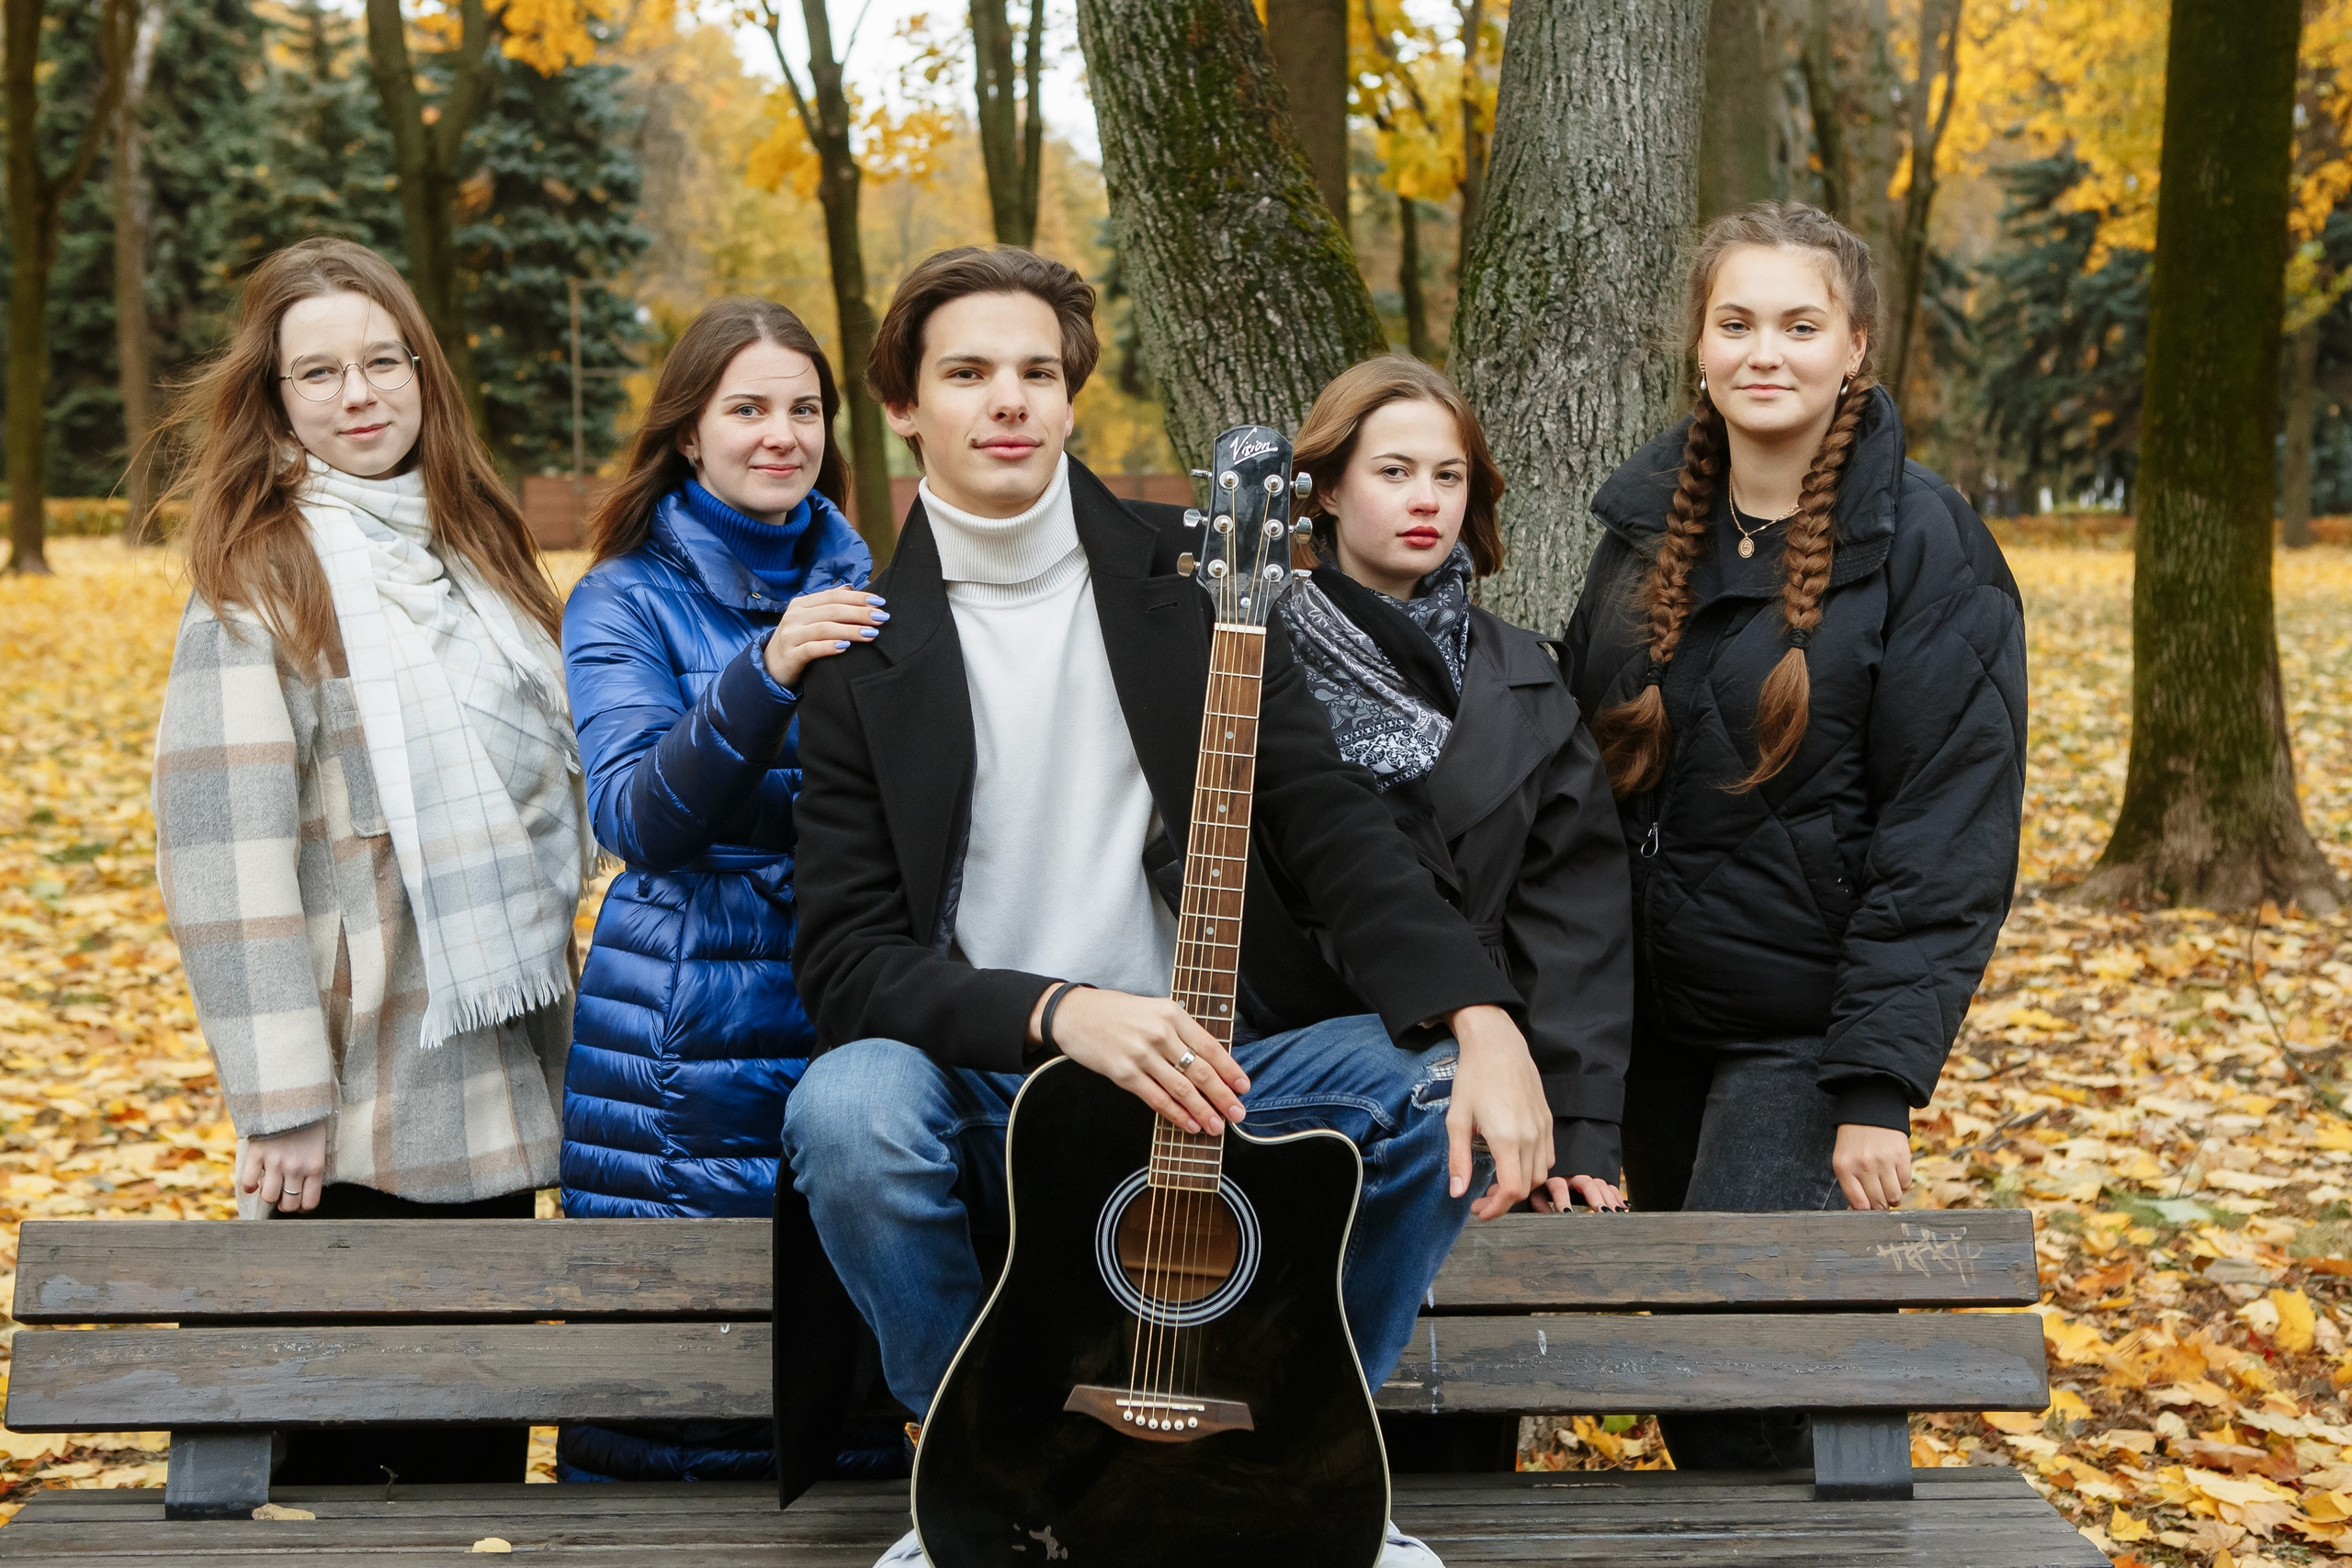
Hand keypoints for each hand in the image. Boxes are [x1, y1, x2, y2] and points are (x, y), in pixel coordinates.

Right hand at [240, 1121, 327, 1213]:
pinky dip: (249, 1186)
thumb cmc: (308, 1123)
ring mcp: (275, 1162)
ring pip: (268, 1197)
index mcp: (315, 1167)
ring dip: (267, 1194)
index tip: (297, 1200)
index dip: (301, 1206)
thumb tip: (301, 1190)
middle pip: (287, 1204)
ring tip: (269, 1184)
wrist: (291, 1098)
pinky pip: (248, 1183)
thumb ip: (311, 1168)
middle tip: (281, 1193)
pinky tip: (254, 1181)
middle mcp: (296, 1168)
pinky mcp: (257, 1154)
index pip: (309, 1203)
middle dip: (283, 1203)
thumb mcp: (318, 1146)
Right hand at [763, 587, 886, 689]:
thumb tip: (851, 587)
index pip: (833, 596)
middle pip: (832, 610)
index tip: (880, 602)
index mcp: (802, 604)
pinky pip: (812, 649)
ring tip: (871, 633)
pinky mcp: (790, 655)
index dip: (858, 598)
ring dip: (850, 630)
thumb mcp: (809, 618)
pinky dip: (830, 646)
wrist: (770, 667)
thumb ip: (827, 603)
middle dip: (859, 613)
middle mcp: (795, 616)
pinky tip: (846, 647)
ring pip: (824, 628)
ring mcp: (791, 635)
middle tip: (881, 618)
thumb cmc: (797, 641)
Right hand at [1032, 987, 1248, 1134]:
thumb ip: (1180, 1032)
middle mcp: (1159, 1033)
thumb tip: (1209, 1063)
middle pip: (1200, 1070)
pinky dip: (1176, 1114)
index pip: (1210, 1046)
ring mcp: (1141, 1055)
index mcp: (1171, 1013)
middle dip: (1223, 1095)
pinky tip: (1189, 1124)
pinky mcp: (1124, 1074)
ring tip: (1217, 1126)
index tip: (1244, 1087)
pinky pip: (1157, 1099)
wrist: (1074, 1014)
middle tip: (1238, 1113)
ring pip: (1181, 1089)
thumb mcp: (1154, 1009)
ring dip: (1203, 1111)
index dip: (1230, 1070)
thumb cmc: (1115, 1012)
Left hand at [1444, 1005, 1552, 1221]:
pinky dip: (1534, 1168)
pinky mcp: (1548, 1120)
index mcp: (1507, 1138)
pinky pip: (1548, 1156)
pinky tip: (1514, 1161)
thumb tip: (1458, 1193)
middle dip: (1504, 1200)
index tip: (1479, 1211)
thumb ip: (1458, 1159)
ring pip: (1541, 1174)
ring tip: (1496, 1180)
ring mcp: (1543, 1128)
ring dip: (1521, 1185)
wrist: (1498, 1045)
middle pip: (1527, 1187)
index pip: (1512, 1190)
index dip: (1497, 1209)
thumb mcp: (1457, 1119)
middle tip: (1481, 1198)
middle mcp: (1530, 1137)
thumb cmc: (1474, 1078)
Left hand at [1532, 1173, 1625, 1212]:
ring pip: (1600, 1184)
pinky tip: (1625, 1207)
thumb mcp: (1538, 1190)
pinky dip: (1617, 1196)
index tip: (1567, 1213)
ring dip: (1609, 1199)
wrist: (1557, 1156)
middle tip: (1602, 1212)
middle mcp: (1572, 1173)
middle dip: (1595, 1198)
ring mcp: (1587, 1173)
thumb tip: (1544, 1219)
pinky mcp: (1597, 1176)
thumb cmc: (1544, 1181)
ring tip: (1616, 1213)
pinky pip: (1609, 1185)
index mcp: (1554, 1176)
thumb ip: (1540, 1204)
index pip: (1558, 1187)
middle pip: (1586, 1183)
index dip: (1562, 1200)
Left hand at [1833, 1123, 1911, 1209]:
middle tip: (1880, 1200)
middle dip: (1880, 1207)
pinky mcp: (1901, 1155)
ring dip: (1893, 1198)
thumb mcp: (1843, 1161)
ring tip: (1888, 1189)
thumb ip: (1851, 1186)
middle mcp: (1863, 1165)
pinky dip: (1902, 1185)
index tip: (1868, 1211)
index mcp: (1844, 1168)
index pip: (1858, 1204)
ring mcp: (1883, 1160)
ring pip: (1894, 1197)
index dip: (1865, 1212)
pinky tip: (1895, 1176)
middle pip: (1878, 1203)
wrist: (1870, 1111)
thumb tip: (1858, 1212)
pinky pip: (1906, 1183)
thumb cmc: (1855, 1143)